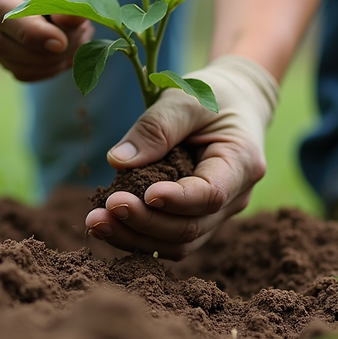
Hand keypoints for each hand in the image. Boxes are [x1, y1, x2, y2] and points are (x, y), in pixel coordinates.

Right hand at [0, 0, 103, 80]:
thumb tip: (65, 24)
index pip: (0, 7)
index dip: (30, 30)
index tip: (62, 41)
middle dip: (43, 49)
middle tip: (83, 31)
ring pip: (7, 58)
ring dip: (49, 60)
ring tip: (80, 35)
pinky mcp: (0, 40)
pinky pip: (17, 68)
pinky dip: (46, 68)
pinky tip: (69, 50)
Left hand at [85, 56, 279, 259]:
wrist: (234, 103)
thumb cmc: (213, 95)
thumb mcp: (187, 98)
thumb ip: (157, 127)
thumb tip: (118, 161)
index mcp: (241, 163)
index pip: (210, 195)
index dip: (176, 200)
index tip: (144, 194)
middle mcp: (235, 197)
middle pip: (190, 227)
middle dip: (145, 222)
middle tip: (107, 206)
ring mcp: (217, 214)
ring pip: (178, 243)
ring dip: (134, 237)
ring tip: (96, 221)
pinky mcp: (196, 219)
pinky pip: (168, 240)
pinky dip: (136, 237)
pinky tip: (106, 224)